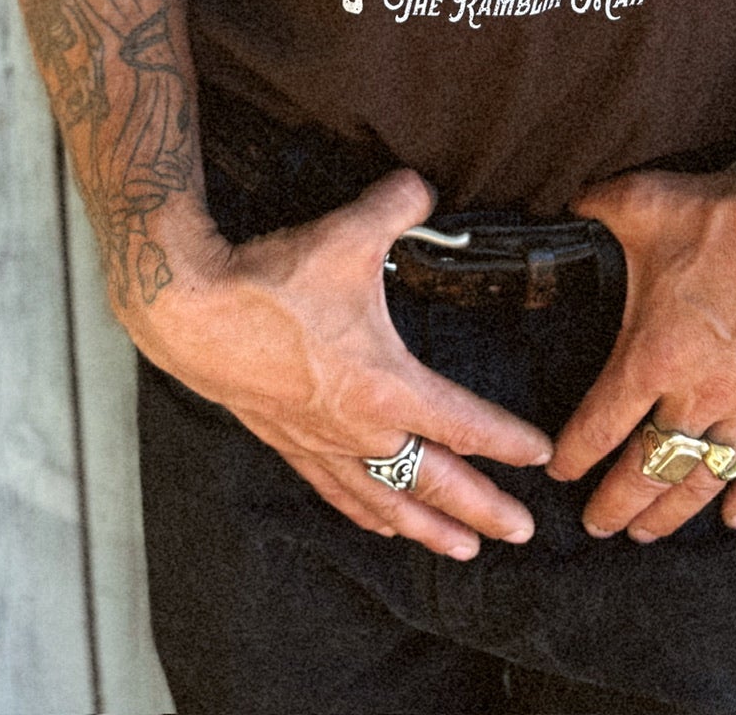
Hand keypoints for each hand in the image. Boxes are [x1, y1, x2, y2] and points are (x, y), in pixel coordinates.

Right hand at [128, 169, 552, 559]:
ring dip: (429, 529)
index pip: (465, 424)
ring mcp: (322, 443)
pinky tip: (380, 524)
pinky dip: (366, 513)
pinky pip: (337, 492)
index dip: (508, 441)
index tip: (542, 456)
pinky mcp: (288, 443)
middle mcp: (360, 428)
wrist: (192, 312)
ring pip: (387, 500)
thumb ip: (400, 203)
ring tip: (464, 550)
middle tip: (524, 533)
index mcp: (386, 386)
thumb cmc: (272, 280)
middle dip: (484, 509)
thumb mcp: (349, 231)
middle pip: (436, 481)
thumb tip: (425, 185)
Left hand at [547, 168, 735, 540]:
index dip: (574, 456)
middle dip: (616, 503)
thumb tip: (561, 207)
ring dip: (672, 510)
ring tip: (647, 532)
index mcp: (652, 355)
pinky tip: (734, 519)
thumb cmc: (727, 217)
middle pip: (647, 470)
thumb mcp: (640, 204)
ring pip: (702, 476)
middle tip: (596, 525)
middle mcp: (697, 393)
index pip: (599, 426)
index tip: (559, 472)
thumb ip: (593, 210)